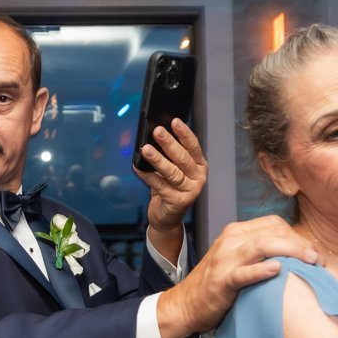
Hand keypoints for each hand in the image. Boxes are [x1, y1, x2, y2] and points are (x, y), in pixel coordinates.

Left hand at [137, 118, 206, 235]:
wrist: (167, 217)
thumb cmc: (169, 188)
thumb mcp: (173, 169)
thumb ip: (169, 155)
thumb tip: (155, 136)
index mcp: (199, 165)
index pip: (193, 146)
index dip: (184, 133)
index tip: (174, 121)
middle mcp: (198, 178)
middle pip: (183, 158)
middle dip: (169, 143)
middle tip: (157, 131)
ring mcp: (190, 191)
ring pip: (172, 172)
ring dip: (158, 160)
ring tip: (146, 149)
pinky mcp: (178, 202)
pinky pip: (160, 186)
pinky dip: (148, 176)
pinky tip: (138, 168)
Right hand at [156, 215, 318, 337]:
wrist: (185, 305)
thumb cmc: (217, 286)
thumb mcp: (238, 261)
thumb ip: (260, 254)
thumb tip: (295, 257)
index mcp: (236, 233)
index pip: (274, 224)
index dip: (298, 236)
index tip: (313, 254)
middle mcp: (231, 240)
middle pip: (273, 232)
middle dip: (300, 244)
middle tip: (319, 261)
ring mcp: (225, 259)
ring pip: (262, 245)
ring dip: (290, 251)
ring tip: (310, 262)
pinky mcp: (221, 280)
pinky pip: (243, 272)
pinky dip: (261, 270)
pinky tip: (277, 270)